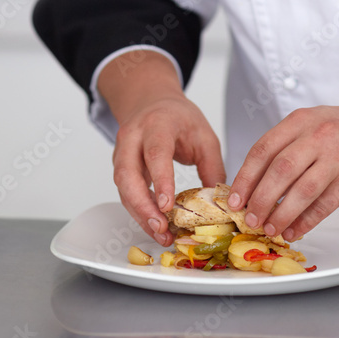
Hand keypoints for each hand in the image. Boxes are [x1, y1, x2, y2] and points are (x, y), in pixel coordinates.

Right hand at [112, 92, 225, 245]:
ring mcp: (121, 151)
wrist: (152, 102)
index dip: (161, 180)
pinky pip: (125, 192)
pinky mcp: (119, 167)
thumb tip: (219, 203)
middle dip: (143, 206)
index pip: (155, 153)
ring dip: (140, 214)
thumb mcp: (204, 135)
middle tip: (161, 227)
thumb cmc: (179, 118)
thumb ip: (213, 167)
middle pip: (128, 174)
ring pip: (123, 188)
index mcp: (158, 124)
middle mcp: (133, 137)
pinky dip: (138, 211)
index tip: (167, 206)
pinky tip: (155, 225)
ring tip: (161, 234)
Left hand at [227, 104, 338, 241]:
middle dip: (260, 199)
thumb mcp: (312, 122)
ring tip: (270, 228)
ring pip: (301, 190)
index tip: (235, 198)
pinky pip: (325, 205)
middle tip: (250, 218)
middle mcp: (317, 135)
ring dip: (282, 214)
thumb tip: (255, 181)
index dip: (246, 176)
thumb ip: (286, 145)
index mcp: (300, 120)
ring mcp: (336, 157)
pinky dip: (306, 221)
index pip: (263, 149)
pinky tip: (295, 231)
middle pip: (279, 170)